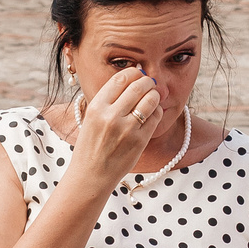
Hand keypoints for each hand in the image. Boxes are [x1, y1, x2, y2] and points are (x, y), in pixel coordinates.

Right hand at [67, 68, 165, 190]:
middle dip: (148, 81)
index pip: (121, 78)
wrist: (91, 175)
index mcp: (96, 107)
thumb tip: (130, 78)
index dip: (134, 72)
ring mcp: (127, 129)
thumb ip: (108, 99)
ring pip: (150, 99)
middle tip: (149, 83)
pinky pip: (155, 117)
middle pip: (138, 86)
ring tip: (152, 96)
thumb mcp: (91, 117)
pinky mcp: (140, 141)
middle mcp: (111, 116)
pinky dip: (156, 110)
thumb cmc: (91, 145)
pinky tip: (152, 112)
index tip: (138, 74)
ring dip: (154, 94)